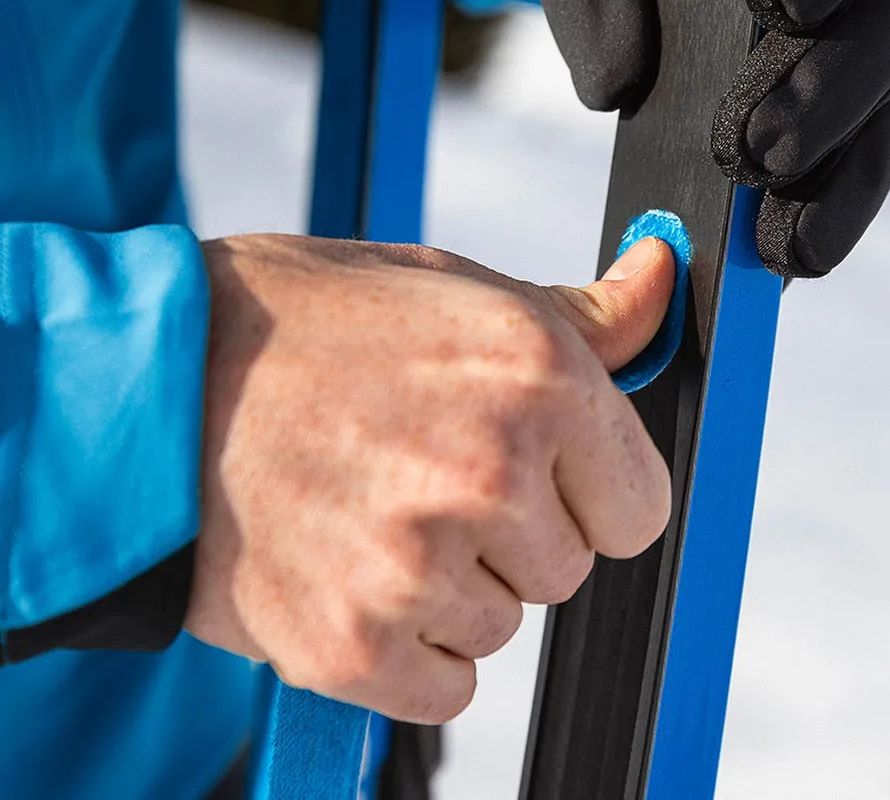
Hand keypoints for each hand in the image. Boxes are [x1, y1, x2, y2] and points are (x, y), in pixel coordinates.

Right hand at [185, 233, 673, 722]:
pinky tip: (351, 565)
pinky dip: (408, 645)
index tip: (534, 467)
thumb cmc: (299, 322)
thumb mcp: (446, 285)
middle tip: (424, 470)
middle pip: (570, 567)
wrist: (148, 381)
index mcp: (532, 373)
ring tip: (373, 507)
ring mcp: (419, 566)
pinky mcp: (353, 647)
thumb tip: (661, 282)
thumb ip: (580, 315)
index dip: (588, 487)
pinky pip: (445, 686)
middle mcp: (488, 471)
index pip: (640, 502)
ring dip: (454, 584)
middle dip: (514, 530)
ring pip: (502, 624)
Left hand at [517, 0, 889, 277]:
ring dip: (833, 164)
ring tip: (771, 221)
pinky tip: (785, 247)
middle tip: (756, 144)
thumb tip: (620, 81)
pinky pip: (855, 153)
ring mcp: (854, 18)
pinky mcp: (834, 93)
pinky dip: (827, 206)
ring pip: (886, 96)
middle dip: (831, 84)